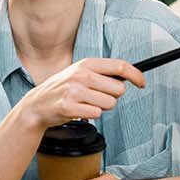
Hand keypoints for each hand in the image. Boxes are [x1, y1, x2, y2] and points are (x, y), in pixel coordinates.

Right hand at [24, 58, 145, 128]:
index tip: (142, 83)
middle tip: (98, 97)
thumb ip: (102, 73)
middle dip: (113, 96)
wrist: (37, 105)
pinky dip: (91, 115)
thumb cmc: (62, 89)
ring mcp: (74, 91)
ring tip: (86, 104)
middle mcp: (81, 75)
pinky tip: (79, 111)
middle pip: (119, 89)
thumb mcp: (79, 73)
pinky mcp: (69, 107)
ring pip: (109, 104)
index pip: (119, 66)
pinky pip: (96, 114)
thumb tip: (128, 76)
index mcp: (86, 64)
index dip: (135, 75)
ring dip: (101, 107)